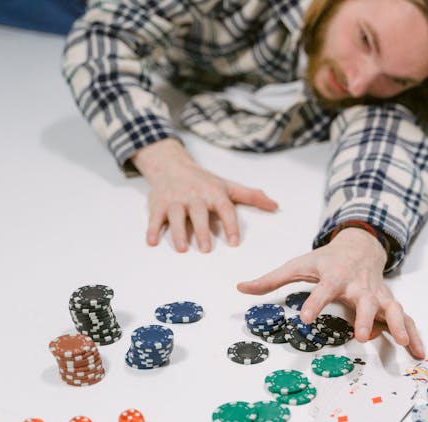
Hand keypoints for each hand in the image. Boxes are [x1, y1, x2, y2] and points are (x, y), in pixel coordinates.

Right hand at [133, 138, 278, 251]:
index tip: (234, 242)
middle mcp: (195, 196)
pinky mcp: (158, 204)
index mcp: (214, 192)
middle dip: (202, 230)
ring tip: (183, 249)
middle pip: (199, 213)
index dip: (230, 225)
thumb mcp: (228, 186)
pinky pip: (155, 217)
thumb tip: (275, 206)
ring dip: (178, 233)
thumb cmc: (204, 181)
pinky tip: (152, 242)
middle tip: (206, 249)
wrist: (172, 165)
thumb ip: (252, 196)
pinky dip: (152, 229)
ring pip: (176, 216)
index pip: (224, 208)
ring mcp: (175, 199)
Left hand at [237, 227, 424, 358]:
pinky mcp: (390, 302)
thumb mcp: (298, 265)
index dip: (314, 303)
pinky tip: (419, 353)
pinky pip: (406, 319)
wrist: (359, 246)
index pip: (322, 290)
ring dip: (399, 325)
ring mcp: (378, 294)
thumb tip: (241, 288)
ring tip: (403, 344)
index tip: (305, 318)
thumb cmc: (326, 260)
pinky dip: (415, 335)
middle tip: (362, 335)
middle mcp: (359, 285)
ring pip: (392, 309)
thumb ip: (271, 279)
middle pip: (365, 301)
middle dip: (366, 317)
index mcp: (335, 275)